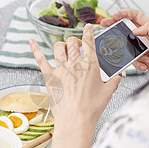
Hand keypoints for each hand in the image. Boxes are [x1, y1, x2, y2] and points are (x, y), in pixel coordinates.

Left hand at [31, 25, 120, 147]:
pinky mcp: (49, 77)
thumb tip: (118, 78)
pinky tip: (31, 41)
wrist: (76, 120)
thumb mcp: (108, 93)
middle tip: (78, 46)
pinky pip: (40, 59)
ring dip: (62, 46)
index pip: (89, 41)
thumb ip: (114, 82)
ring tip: (64, 50)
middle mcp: (74, 64)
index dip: (89, 31)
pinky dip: (35, 49)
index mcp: (90, 65)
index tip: (89, 27)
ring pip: (58, 47)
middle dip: (75, 41)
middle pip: (72, 42)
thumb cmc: (92, 108)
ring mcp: (60, 69)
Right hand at [101, 10, 148, 74]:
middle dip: (117, 27)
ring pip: (128, 45)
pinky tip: (145, 64)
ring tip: (143, 58)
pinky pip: (132, 57)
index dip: (124, 14)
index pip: (136, 16)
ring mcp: (143, 46)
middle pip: (127, 28)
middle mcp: (146, 35)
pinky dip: (138, 62)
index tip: (115, 15)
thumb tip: (135, 29)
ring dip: (133, 53)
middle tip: (106, 25)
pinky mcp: (141, 56)